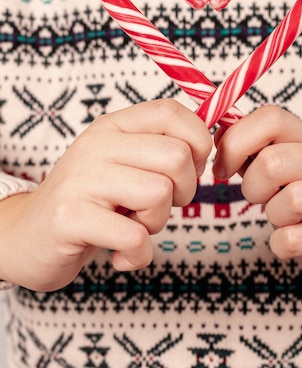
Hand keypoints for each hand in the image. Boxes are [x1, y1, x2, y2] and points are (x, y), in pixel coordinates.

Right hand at [0, 99, 211, 291]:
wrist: (27, 236)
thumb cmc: (89, 201)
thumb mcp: (121, 163)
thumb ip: (158, 149)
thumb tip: (209, 144)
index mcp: (113, 126)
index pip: (171, 112)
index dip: (197, 143)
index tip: (189, 169)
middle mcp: (96, 145)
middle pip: (177, 157)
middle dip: (184, 191)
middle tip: (158, 206)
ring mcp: (81, 179)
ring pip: (160, 194)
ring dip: (157, 222)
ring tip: (133, 226)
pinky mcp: (71, 217)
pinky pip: (135, 236)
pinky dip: (139, 255)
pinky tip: (121, 255)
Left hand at [213, 105, 301, 283]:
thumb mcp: (289, 165)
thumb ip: (255, 150)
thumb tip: (219, 137)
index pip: (271, 117)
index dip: (235, 141)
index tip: (224, 167)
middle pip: (274, 162)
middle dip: (252, 186)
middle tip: (260, 197)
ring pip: (291, 201)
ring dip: (273, 215)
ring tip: (285, 217)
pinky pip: (295, 240)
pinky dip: (282, 245)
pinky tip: (295, 240)